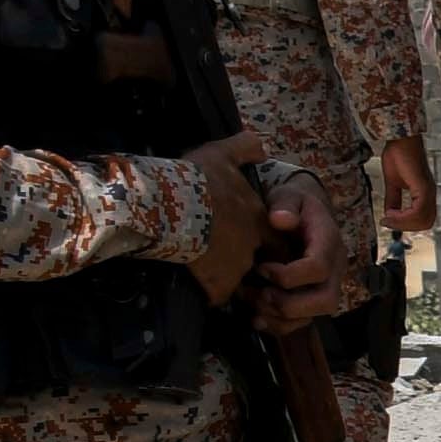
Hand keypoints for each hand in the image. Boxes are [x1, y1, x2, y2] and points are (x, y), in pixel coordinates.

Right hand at [180, 130, 272, 305]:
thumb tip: (260, 146)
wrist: (166, 204)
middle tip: (223, 258)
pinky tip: (196, 284)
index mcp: (257, 220)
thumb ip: (244, 149)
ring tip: (206, 271)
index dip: (263, 244)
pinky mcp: (217, 284)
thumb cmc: (195, 178)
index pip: (274, 241)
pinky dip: (208, 293)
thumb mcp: (220, 154)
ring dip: (226, 278)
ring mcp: (236, 267)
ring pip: (238, 280)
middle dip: (246, 265)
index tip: (247, 243)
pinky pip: (216, 295)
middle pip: (258, 263)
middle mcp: (253, 246)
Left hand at [245, 176, 344, 329]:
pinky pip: (302, 322)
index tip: (262, 267)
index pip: (319, 268)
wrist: (305, 213)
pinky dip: (279, 326)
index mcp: (329, 243)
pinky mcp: (313, 298)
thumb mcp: (290, 195)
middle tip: (260, 294)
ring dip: (280, 317)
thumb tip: (279, 219)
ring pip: (314, 316)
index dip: (289, 275)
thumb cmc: (295, 204)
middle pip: (326, 301)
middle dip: (289, 304)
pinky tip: (257, 318)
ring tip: (254, 301)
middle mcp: (334, 269)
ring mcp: (326, 286)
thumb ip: (286, 204)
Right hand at [377, 133, 435, 233]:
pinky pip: (418, 210)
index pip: (423, 220)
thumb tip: (389, 215)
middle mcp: (431, 195)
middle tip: (388, 221)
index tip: (387, 221)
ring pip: (423, 219)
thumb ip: (393, 199)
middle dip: (406, 226)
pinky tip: (391, 211)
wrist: (400, 140)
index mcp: (426, 195)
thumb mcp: (392, 183)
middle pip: (426, 223)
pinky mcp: (424, 187)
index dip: (406, 224)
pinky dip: (404, 215)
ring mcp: (429, 191)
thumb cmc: (399, 155)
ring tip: (388, 217)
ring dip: (403, 222)